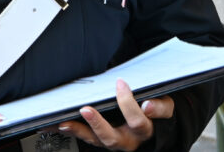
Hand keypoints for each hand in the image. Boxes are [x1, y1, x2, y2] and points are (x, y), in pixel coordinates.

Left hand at [57, 79, 173, 150]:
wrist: (154, 125)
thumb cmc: (156, 111)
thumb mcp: (165, 106)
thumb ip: (160, 106)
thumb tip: (149, 106)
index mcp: (143, 130)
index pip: (138, 121)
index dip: (129, 104)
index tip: (121, 84)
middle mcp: (127, 140)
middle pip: (111, 138)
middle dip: (97, 124)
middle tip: (86, 110)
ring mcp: (112, 140)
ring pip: (94, 140)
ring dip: (78, 130)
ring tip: (64, 121)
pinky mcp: (99, 138)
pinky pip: (84, 137)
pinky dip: (71, 130)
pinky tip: (58, 125)